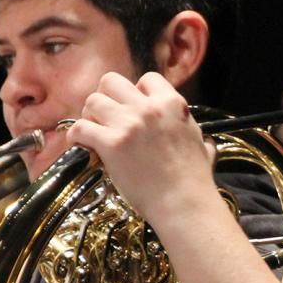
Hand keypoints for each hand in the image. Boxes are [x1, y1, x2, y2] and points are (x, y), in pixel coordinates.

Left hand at [66, 71, 217, 222]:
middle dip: (105, 98)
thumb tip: (205, 142)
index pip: (146, 79)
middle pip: (111, 82)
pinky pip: (80, 127)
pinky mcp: (111, 144)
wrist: (184, 204)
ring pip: (92, 101)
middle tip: (106, 119)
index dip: (136, 93)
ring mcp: (129, 124)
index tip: (132, 110)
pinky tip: (82, 146)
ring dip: (89, 116)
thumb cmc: (195, 180)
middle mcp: (149, 108)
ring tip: (94, 133)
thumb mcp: (202, 145)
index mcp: (172, 104)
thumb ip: (194, 134)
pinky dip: (76, 136)